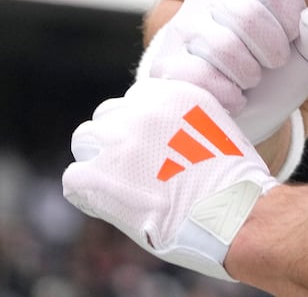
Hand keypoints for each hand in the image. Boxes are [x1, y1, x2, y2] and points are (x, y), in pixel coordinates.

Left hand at [64, 79, 277, 279]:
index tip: (150, 151)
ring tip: (118, 189)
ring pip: (83, 141)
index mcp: (174, 94)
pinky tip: (109, 208)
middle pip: (107, 115)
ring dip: (96, 162)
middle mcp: (143, 109)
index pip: (136, 99)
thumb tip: (158, 140)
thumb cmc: (234, 185)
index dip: (139, 127)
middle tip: (132, 172)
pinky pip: (73, 178)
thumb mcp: (215, 131)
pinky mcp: (98, 175)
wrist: (234, 214)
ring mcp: (118, 141)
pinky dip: (86, 195)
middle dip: (115, 140)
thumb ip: (181, 123)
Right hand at [141, 0, 307, 144]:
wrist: (247, 120)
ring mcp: (183, 27)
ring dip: (248, 74)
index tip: (293, 40)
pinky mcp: (165, 63)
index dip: (292, 19)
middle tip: (273, 66)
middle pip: (249, 14)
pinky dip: (226, 94)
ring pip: (224, 46)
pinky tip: (233, 99)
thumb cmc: (279, 78)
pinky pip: (196, 74)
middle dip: (273, 52)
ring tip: (250, 81)